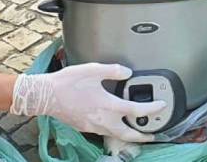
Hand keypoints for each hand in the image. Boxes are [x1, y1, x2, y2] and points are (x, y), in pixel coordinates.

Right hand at [11, 63, 165, 142]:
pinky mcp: (84, 127)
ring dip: (128, 134)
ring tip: (136, 131)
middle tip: (152, 135)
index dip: (152, 109)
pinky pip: (103, 132)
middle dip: (142, 136)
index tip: (161, 106)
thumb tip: (127, 72)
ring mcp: (93, 126)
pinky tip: (113, 124)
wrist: (45, 96)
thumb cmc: (68, 82)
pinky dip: (113, 131)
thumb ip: (114, 70)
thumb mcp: (93, 70)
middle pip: (128, 133)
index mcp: (108, 105)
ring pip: (115, 135)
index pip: (136, 111)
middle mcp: (102, 120)